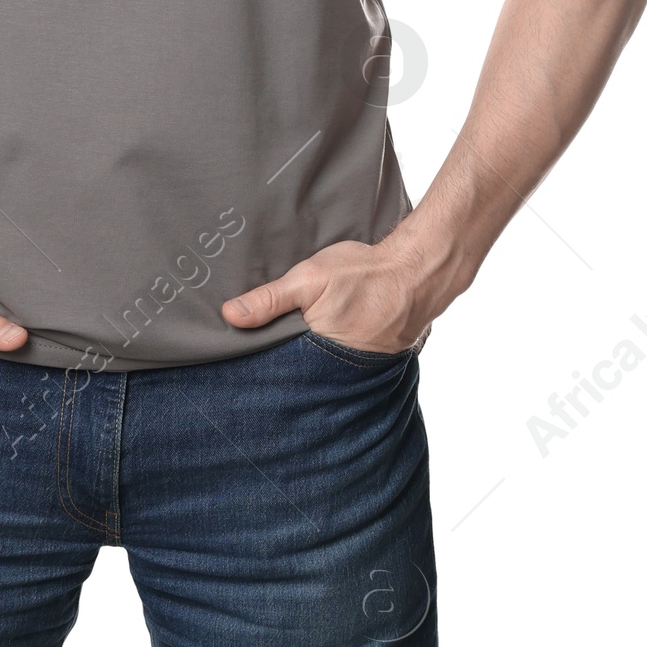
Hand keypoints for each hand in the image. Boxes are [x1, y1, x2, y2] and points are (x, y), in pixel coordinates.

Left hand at [220, 226, 460, 354]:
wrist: (415, 273)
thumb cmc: (362, 273)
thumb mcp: (309, 279)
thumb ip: (270, 299)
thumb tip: (230, 315)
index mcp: (315, 353)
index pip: (276, 368)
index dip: (258, 363)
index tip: (238, 362)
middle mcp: (336, 371)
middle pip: (296, 373)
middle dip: (280, 367)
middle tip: (258, 360)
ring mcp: (355, 371)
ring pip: (318, 371)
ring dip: (305, 362)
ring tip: (289, 352)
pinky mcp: (369, 364)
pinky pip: (340, 367)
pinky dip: (328, 358)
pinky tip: (320, 344)